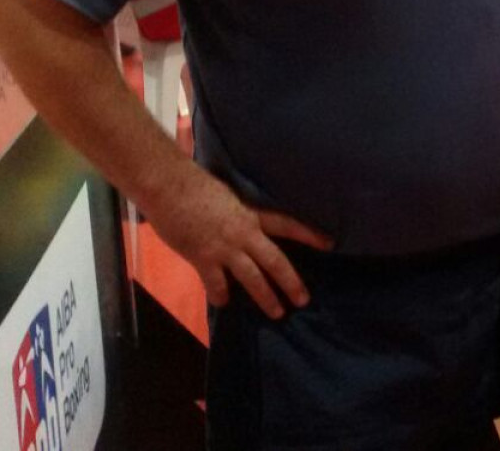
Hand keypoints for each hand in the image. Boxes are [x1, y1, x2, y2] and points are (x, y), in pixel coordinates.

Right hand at [142, 166, 331, 318]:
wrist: (169, 186)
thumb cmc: (196, 185)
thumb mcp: (228, 196)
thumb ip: (238, 214)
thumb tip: (243, 225)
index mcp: (252, 214)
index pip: (288, 225)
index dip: (310, 235)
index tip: (330, 245)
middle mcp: (244, 232)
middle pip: (275, 260)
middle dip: (291, 282)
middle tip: (303, 300)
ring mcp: (224, 247)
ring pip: (252, 277)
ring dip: (265, 297)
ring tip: (277, 313)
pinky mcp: (202, 257)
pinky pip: (215, 282)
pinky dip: (220, 294)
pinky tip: (223, 303)